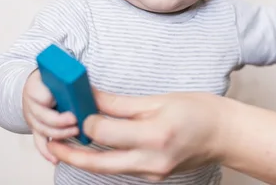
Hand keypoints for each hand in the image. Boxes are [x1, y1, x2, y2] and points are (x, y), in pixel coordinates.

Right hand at [23, 69, 77, 162]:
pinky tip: (55, 160)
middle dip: (60, 123)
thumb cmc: (54, 76)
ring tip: (76, 133)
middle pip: (43, 118)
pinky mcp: (35, 128)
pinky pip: (39, 142)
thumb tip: (90, 92)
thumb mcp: (59, 71)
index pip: (41, 97)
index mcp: (35, 86)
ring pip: (42, 131)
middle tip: (77, 123)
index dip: (54, 105)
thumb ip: (70, 78)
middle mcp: (30, 104)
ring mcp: (31, 118)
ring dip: (59, 135)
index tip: (70, 113)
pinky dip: (46, 152)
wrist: (38, 81)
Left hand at [47, 90, 224, 181]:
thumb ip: (121, 104)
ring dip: (85, 157)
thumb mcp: (160, 100)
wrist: (225, 135)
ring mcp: (152, 173)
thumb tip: (92, 99)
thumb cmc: (200, 111)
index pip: (103, 132)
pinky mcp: (153, 177)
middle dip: (69, 152)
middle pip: (97, 162)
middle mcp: (151, 161)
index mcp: (154, 136)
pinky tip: (97, 146)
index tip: (75, 107)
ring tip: (67, 143)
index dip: (84, 120)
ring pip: (107, 169)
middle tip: (50, 141)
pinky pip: (122, 168)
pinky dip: (106, 158)